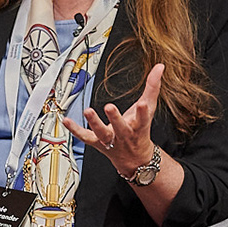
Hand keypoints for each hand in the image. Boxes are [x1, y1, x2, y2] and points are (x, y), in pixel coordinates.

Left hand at [63, 63, 162, 178]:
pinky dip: (75, 130)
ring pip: (102, 133)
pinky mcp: (97, 143)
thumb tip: (160, 67)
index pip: (143, 119)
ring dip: (94, 123)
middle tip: (109, 107)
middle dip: (115, 118)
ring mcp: (110, 140)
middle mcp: (124, 135)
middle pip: (120, 128)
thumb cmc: (140, 131)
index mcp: (139, 126)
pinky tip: (67, 121)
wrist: (135, 159)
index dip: (143, 112)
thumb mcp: (150, 109)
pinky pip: (85, 137)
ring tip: (88, 111)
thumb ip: (153, 87)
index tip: (142, 104)